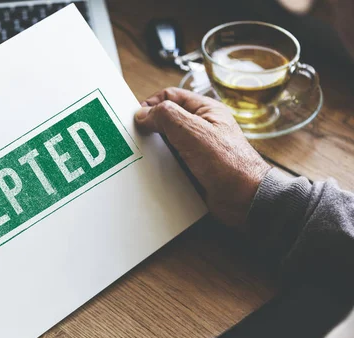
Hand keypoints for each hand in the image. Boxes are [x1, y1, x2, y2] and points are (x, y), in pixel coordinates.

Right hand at [135, 87, 270, 227]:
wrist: (244, 199)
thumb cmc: (228, 164)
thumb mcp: (193, 131)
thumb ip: (166, 116)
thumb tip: (143, 114)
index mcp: (205, 110)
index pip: (170, 96)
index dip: (151, 104)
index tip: (136, 118)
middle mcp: (200, 127)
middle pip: (166, 120)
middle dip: (149, 128)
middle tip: (135, 138)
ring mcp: (196, 149)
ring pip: (166, 143)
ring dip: (153, 149)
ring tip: (141, 156)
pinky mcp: (193, 169)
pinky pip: (170, 163)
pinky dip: (159, 166)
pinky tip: (151, 172)